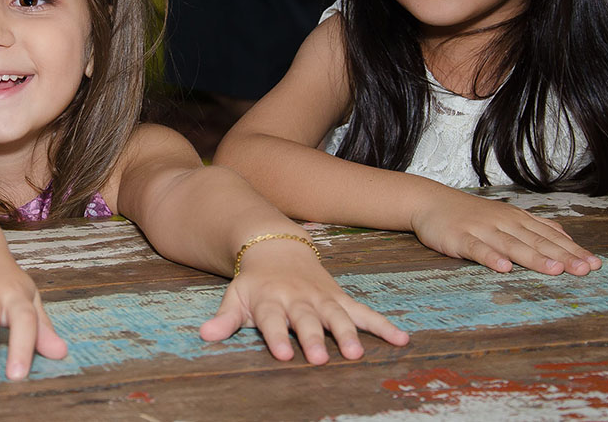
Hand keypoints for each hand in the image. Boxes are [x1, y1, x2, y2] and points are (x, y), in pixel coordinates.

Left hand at [199, 239, 408, 363]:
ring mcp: (322, 298)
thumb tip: (204, 335)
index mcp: (270, 300)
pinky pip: (364, 312)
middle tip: (318, 359)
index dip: (276, 336)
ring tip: (355, 353)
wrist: (276, 247)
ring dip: (346, 333)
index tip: (282, 353)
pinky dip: (383, 325)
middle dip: (313, 338)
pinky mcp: (340, 299)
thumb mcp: (235, 296)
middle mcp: (298, 299)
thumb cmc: (254, 282)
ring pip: (337, 316)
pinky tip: (402, 339)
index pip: (272, 321)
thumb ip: (224, 319)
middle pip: (306, 320)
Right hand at [410, 188, 601, 274]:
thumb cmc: (471, 214)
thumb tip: (566, 239)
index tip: (595, 264)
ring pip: (512, 245)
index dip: (573, 251)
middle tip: (585, 270)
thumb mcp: (506, 217)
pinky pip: (477, 249)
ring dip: (534, 258)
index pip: (550, 237)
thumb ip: (535, 228)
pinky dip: (491, 258)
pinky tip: (504, 268)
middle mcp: (504, 223)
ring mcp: (482, 230)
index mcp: (517, 219)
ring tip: (555, 271)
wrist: (431, 201)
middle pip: (537, 242)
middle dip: (563, 256)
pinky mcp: (460, 239)